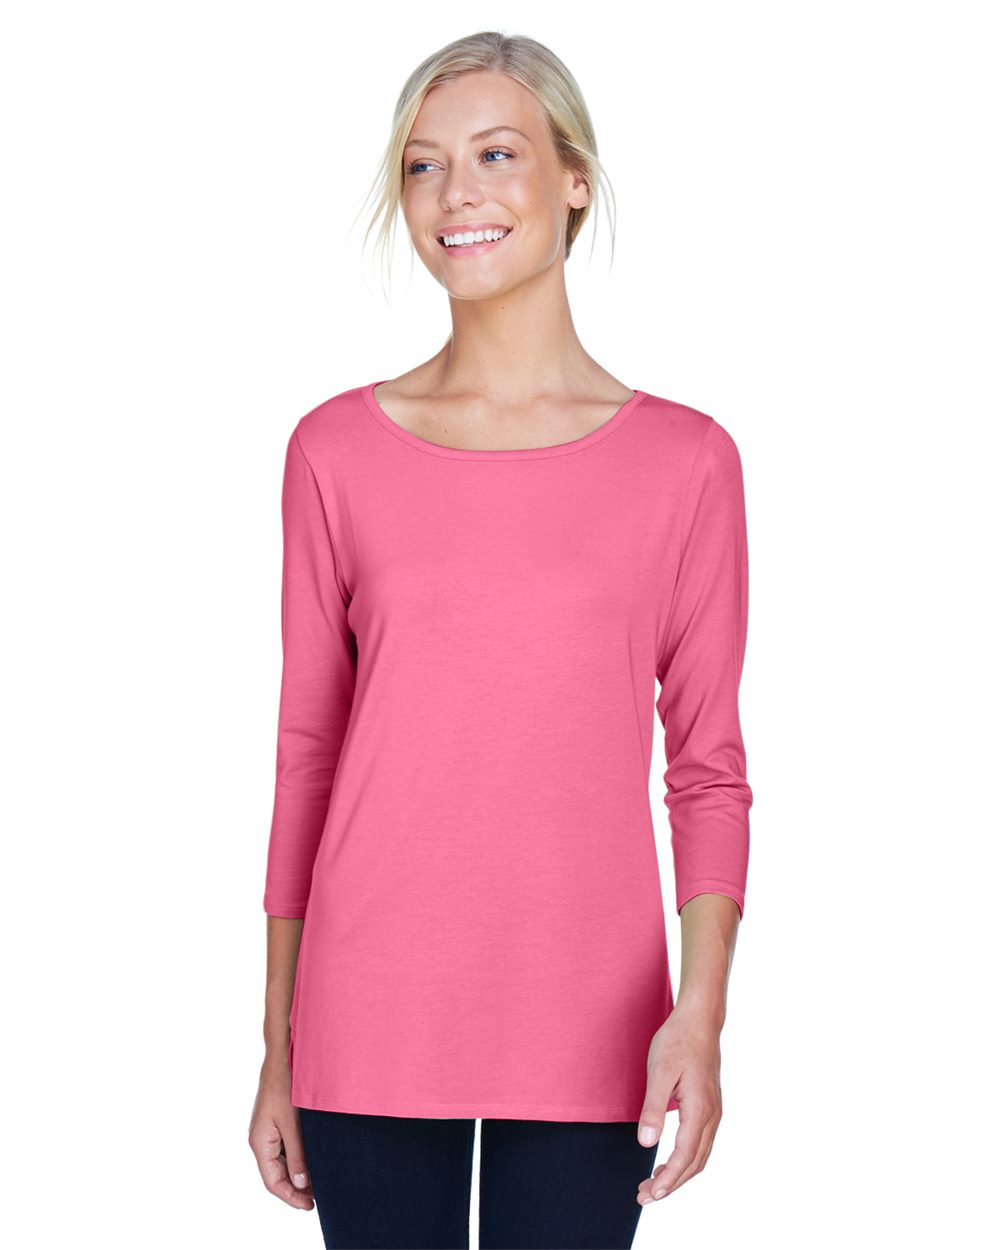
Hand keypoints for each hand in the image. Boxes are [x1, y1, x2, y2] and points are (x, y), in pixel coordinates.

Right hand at [248, 1055, 314, 1210]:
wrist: (281, 1057)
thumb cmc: (284, 1086)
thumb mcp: (292, 1123)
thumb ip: (296, 1155)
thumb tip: (300, 1184)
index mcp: (260, 1142)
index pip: (272, 1181)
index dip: (290, 1197)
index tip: (309, 1206)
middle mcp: (260, 1140)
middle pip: (275, 1175)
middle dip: (294, 1190)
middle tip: (316, 1200)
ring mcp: (266, 1133)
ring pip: (279, 1164)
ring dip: (295, 1176)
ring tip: (316, 1185)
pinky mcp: (274, 1124)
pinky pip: (283, 1150)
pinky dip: (295, 1161)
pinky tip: (310, 1163)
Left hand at [635, 1004, 723, 1205]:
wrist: (699, 1019)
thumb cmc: (677, 1041)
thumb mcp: (660, 1071)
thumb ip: (654, 1108)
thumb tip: (646, 1143)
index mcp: (700, 1109)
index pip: (685, 1156)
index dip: (669, 1178)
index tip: (651, 1193)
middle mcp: (712, 1115)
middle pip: (695, 1163)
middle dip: (672, 1184)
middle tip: (645, 1196)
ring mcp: (714, 1112)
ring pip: (700, 1156)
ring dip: (678, 1174)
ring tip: (654, 1185)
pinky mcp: (709, 1106)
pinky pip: (701, 1143)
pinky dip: (686, 1160)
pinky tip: (669, 1161)